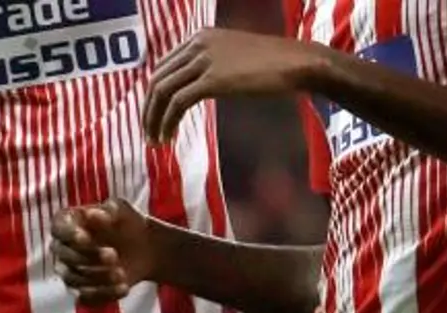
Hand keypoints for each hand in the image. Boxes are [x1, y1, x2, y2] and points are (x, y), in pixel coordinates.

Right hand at [50, 200, 155, 304]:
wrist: (143, 248)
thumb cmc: (128, 223)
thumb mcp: (125, 211)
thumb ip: (111, 209)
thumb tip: (92, 215)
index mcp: (68, 223)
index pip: (57, 229)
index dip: (68, 235)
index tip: (86, 238)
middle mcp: (63, 248)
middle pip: (65, 257)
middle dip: (89, 258)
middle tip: (114, 256)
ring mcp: (70, 271)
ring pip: (72, 280)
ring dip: (98, 278)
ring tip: (123, 275)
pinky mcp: (82, 291)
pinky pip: (85, 299)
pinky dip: (105, 295)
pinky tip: (124, 288)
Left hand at [144, 29, 322, 142]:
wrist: (298, 63)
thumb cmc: (277, 65)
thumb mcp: (238, 58)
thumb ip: (217, 66)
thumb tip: (205, 86)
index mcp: (201, 37)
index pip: (165, 65)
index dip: (155, 93)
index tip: (156, 115)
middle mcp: (197, 44)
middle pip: (158, 78)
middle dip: (148, 108)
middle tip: (149, 132)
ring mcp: (203, 61)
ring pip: (162, 91)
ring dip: (154, 119)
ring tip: (156, 140)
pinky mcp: (212, 80)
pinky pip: (178, 102)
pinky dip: (168, 121)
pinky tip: (168, 136)